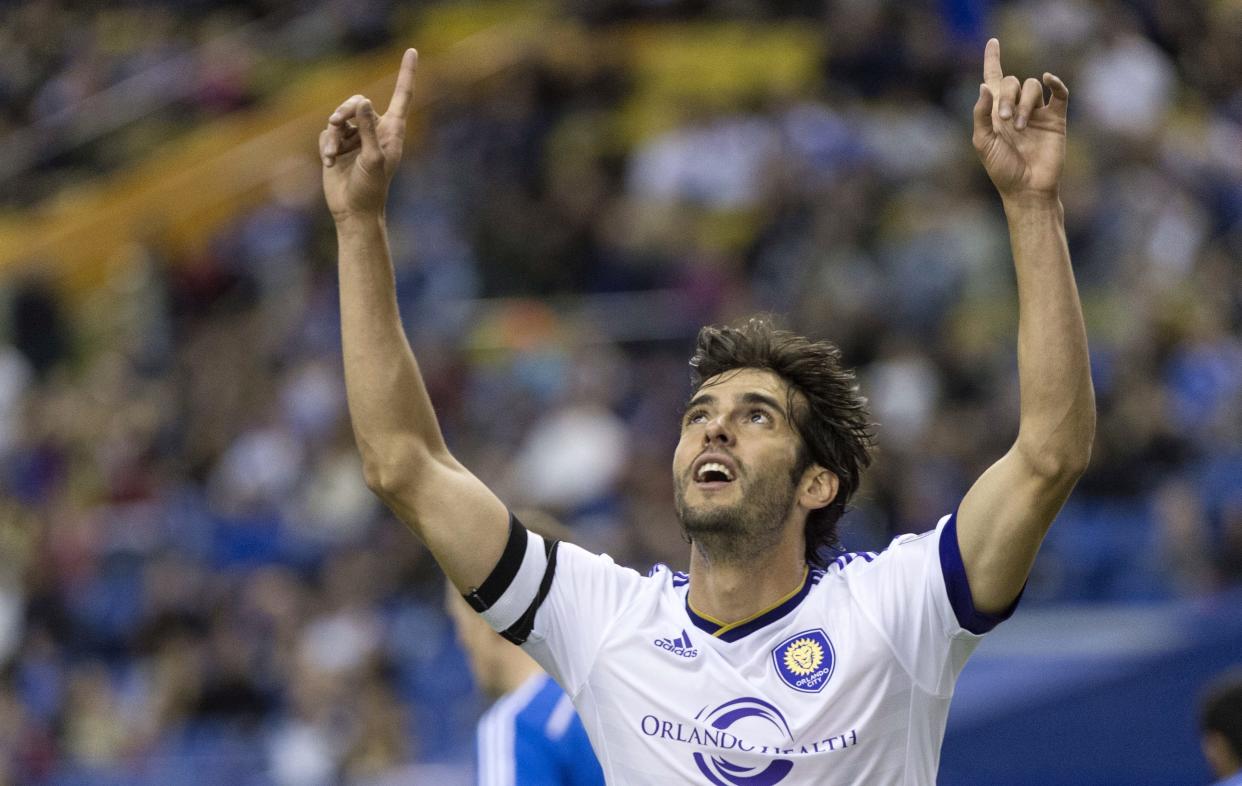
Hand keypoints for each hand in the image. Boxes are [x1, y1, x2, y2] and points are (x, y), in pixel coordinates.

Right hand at [320, 48, 417, 220]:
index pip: (401, 97)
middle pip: (358, 102)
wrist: (354, 212)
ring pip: (339, 118)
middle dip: (345, 108)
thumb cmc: (371, 189)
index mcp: (392, 131)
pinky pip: (327, 134)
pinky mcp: (338, 147)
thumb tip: (362, 102)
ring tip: (333, 153)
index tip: (411, 51)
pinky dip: (326, 145)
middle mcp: (375, 131)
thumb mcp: (373, 159)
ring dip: (333, 134)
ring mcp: (355, 139)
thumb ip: (368, 130)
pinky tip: (330, 162)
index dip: (406, 74)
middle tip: (338, 120)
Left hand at [972, 38, 1067, 201]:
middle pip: (1012, 82)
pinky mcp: (1056, 118)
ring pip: (1032, 87)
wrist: (1026, 189)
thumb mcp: (983, 142)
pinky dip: (1055, 83)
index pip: (994, 79)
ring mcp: (1037, 112)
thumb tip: (985, 85)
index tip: (992, 42)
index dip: (992, 60)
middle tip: (1005, 120)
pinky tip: (1048, 79)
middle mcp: (1016, 108)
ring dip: (1024, 103)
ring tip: (1020, 126)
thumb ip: (981, 114)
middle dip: (1007, 97)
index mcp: (995, 112)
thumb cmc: (1001, 169)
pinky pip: (1059, 93)